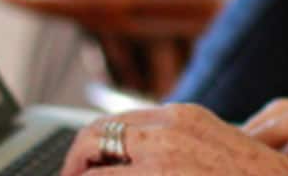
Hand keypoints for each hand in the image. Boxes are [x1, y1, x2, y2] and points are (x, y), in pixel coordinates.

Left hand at [59, 105, 287, 175]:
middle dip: (75, 166)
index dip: (87, 152)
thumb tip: (138, 160)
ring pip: (96, 170)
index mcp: (182, 118)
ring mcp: (166, 159)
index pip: (113, 124)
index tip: (81, 172)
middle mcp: (170, 130)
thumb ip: (176, 149)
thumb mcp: (212, 152)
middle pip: (93, 137)